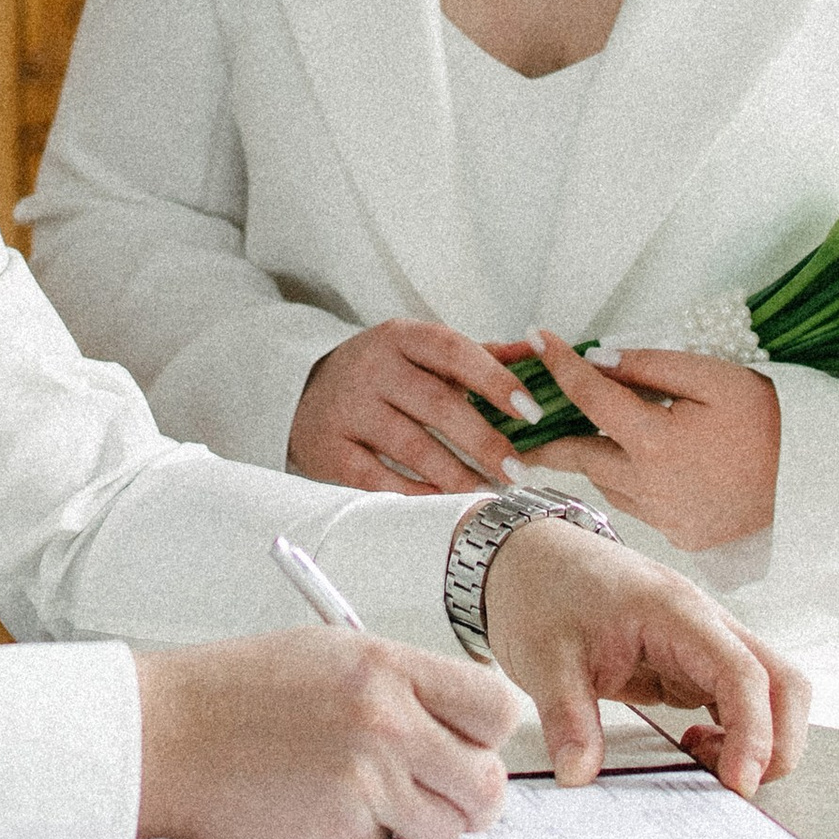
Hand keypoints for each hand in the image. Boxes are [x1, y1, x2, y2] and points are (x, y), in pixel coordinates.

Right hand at [135, 633, 524, 838]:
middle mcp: (386, 720)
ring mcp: (366, 779)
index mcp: (385, 666)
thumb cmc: (234, 696)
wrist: (161, 738)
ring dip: (427, 827)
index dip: (489, 733)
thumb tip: (460, 722)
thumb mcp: (326, 658)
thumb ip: (399, 684)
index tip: (467, 743)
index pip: (497, 705)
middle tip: (435, 790)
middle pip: (490, 778)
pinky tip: (331, 814)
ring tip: (379, 805)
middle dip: (471, 794)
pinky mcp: (342, 830)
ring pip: (453, 825)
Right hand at [289, 319, 526, 492]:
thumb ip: (477, 355)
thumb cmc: (379, 374)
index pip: (453, 351)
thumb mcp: (420, 353)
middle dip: (484, 441)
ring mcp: (348, 408)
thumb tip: (537, 350)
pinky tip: (443, 502)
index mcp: (400, 337)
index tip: (530, 411)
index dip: (495, 380)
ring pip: (411, 446)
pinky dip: (414, 492)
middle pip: (437, 405)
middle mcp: (371, 368)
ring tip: (488, 492)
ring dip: (456, 474)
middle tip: (518, 470)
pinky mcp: (330, 448)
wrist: (300, 393)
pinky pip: (378, 477)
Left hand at [481, 514, 807, 797]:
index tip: (738, 783)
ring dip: (757, 738)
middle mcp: (704, 624)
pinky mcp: (692, 661)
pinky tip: (692, 747)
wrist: (526, 557)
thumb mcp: (541, 658)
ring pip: (769, 692)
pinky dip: (733, 733)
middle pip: (783, 683)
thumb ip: (566, 717)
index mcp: (674, 611)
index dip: (753, 733)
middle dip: (778, 742)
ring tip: (698, 762)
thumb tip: (579, 774)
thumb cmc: (541, 591)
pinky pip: (737, 700)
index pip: (742, 673)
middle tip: (732, 785)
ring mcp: (703, 642)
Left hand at [516, 333, 780, 551]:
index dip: (560, 365)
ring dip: (590, 459)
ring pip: (605, 484)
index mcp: (655, 442)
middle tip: (516, 427)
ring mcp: (663, 517)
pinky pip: (635, 505)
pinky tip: (631, 465)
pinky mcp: (679, 536)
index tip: (538, 340)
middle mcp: (648, 486)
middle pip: (579, 455)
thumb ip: (651, 367)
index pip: (589, 395)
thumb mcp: (713, 378)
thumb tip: (599, 360)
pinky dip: (624, 482)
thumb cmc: (769, 421)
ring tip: (574, 437)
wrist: (814, 482)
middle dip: (546, 438)